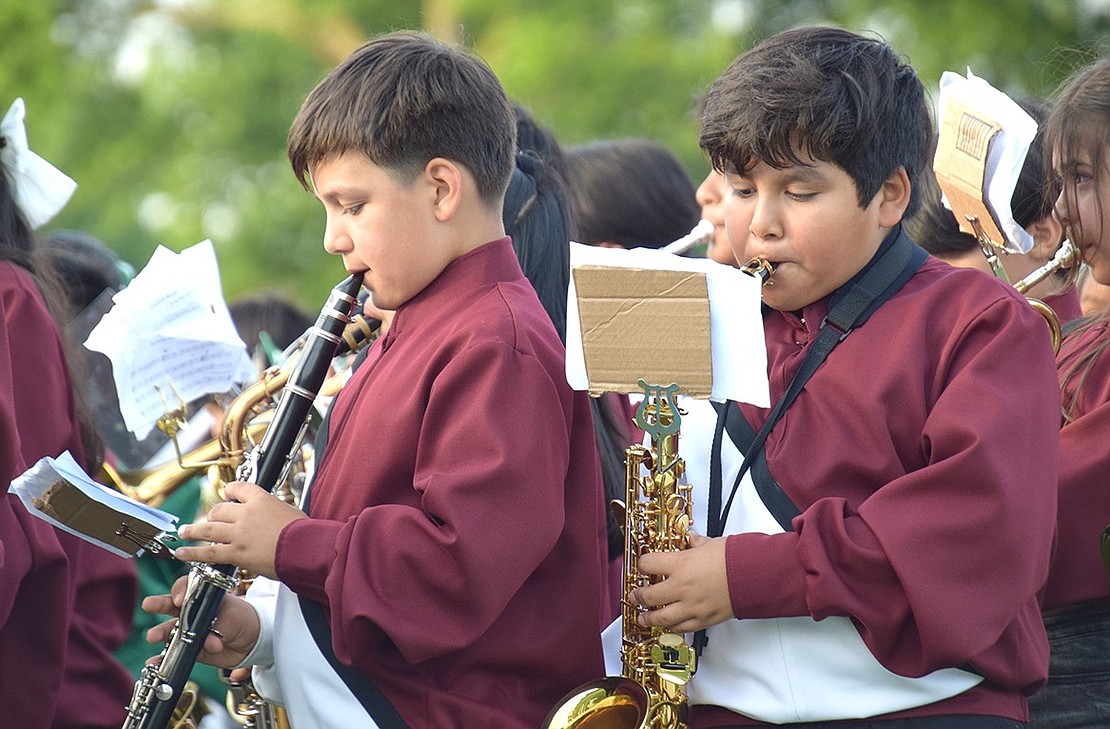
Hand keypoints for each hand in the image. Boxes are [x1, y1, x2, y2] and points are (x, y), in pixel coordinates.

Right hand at [142, 575, 260, 668]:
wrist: (252, 641)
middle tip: (149, 605)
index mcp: (204, 595)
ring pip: (169, 629)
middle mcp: (192, 610)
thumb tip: (208, 642)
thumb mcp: (233, 617)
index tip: (179, 599)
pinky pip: (173, 652)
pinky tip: (154, 661)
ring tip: (153, 636)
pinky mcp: (189, 648)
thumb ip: (218, 628)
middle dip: (159, 604)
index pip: (187, 586)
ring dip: (160, 632)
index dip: (180, 590)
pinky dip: (163, 658)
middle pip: (171, 605)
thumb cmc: (243, 619)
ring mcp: (188, 629)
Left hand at [175, 481, 305, 578]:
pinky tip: (183, 552)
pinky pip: (209, 553)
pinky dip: (193, 553)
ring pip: (208, 529)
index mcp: (261, 499)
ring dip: (193, 530)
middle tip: (208, 521)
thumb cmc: (304, 532)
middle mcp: (246, 514)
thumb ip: (273, 511)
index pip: (237, 488)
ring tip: (184, 532)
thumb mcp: (289, 511)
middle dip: (213, 515)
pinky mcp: (236, 554)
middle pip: (219, 510)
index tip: (227, 495)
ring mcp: (239, 534)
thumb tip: (269, 516)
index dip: (229, 491)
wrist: (305, 549)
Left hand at [629, 534, 732, 632]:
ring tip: (642, 618)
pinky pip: (681, 628)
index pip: (648, 565)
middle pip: (648, 596)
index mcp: (680, 565)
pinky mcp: (703, 619)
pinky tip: (667, 627)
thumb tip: (691, 539)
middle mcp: (681, 587)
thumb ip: (696, 544)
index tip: (643, 566)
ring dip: (648, 618)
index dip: (642, 564)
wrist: (754, 577)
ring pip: (661, 618)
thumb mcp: (710, 544)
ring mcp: (691, 606)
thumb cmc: (735, 559)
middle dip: (638, 596)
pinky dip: (671, 628)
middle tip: (635, 596)